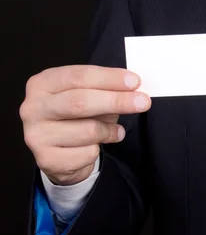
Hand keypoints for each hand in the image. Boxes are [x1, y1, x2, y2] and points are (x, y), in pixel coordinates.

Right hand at [20, 65, 151, 185]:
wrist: (61, 155)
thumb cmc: (78, 118)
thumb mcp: (90, 97)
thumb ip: (106, 90)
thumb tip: (133, 89)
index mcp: (43, 83)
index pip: (79, 76)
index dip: (109, 78)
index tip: (135, 82)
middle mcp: (33, 107)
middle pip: (80, 101)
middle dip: (116, 101)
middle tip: (143, 102)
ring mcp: (36, 134)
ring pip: (88, 130)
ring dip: (110, 130)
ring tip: (115, 131)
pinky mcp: (46, 159)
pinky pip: (86, 153)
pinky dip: (99, 149)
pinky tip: (96, 146)